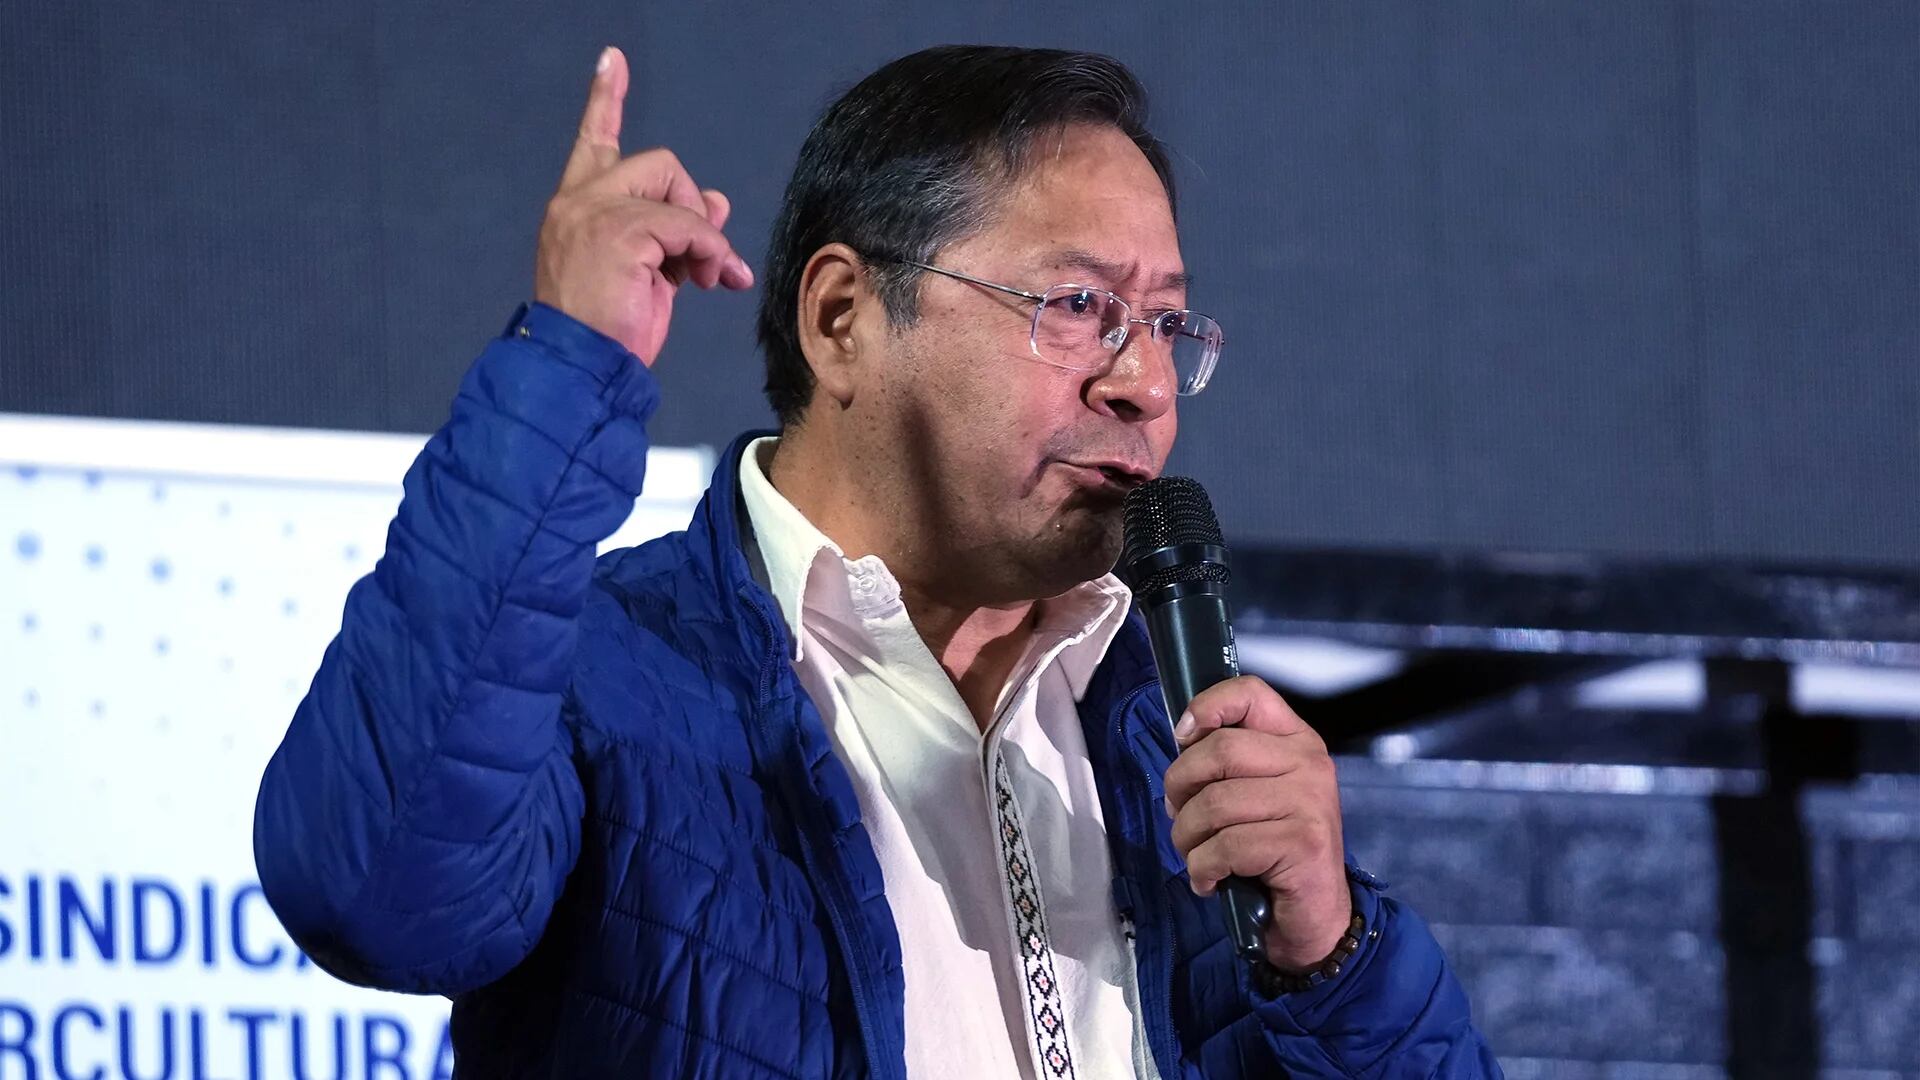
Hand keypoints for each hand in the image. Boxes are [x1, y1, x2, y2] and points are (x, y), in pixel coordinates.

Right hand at [533, 47, 753, 365]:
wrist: (581, 368)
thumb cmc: (608, 330)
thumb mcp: (650, 272)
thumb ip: (675, 231)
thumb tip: (716, 202)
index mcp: (576, 208)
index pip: (593, 141)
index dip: (606, 100)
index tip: (614, 61)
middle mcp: (578, 202)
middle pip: (657, 162)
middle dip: (690, 205)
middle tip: (700, 257)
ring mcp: (596, 213)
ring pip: (675, 190)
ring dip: (703, 234)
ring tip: (705, 276)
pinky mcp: (620, 231)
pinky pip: (689, 224)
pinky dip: (710, 250)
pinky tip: (710, 280)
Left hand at [1163, 676, 1352, 971]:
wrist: (1316, 916)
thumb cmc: (1275, 852)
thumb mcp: (1256, 795)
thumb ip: (1227, 763)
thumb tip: (1181, 740)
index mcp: (1296, 741)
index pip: (1250, 694)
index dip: (1206, 707)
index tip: (1182, 738)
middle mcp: (1308, 764)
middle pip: (1219, 750)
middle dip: (1180, 788)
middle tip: (1180, 817)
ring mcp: (1309, 802)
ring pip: (1214, 803)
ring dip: (1187, 837)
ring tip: (1196, 855)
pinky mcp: (1302, 843)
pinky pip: (1225, 846)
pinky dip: (1202, 869)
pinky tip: (1210, 880)